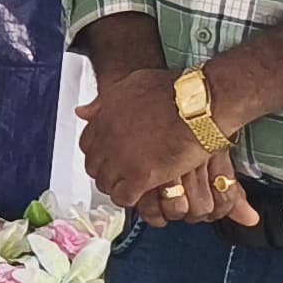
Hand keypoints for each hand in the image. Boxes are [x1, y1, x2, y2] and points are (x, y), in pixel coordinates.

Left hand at [79, 64, 250, 220]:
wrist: (199, 105)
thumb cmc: (174, 91)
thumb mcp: (132, 83)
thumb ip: (105, 101)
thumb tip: (83, 111)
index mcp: (104, 118)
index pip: (87, 144)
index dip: (99, 152)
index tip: (107, 155)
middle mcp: (108, 139)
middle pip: (94, 166)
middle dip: (105, 170)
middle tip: (119, 173)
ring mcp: (122, 159)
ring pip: (106, 184)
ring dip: (116, 186)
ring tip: (130, 185)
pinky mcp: (140, 176)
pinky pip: (124, 197)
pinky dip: (129, 198)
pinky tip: (139, 194)